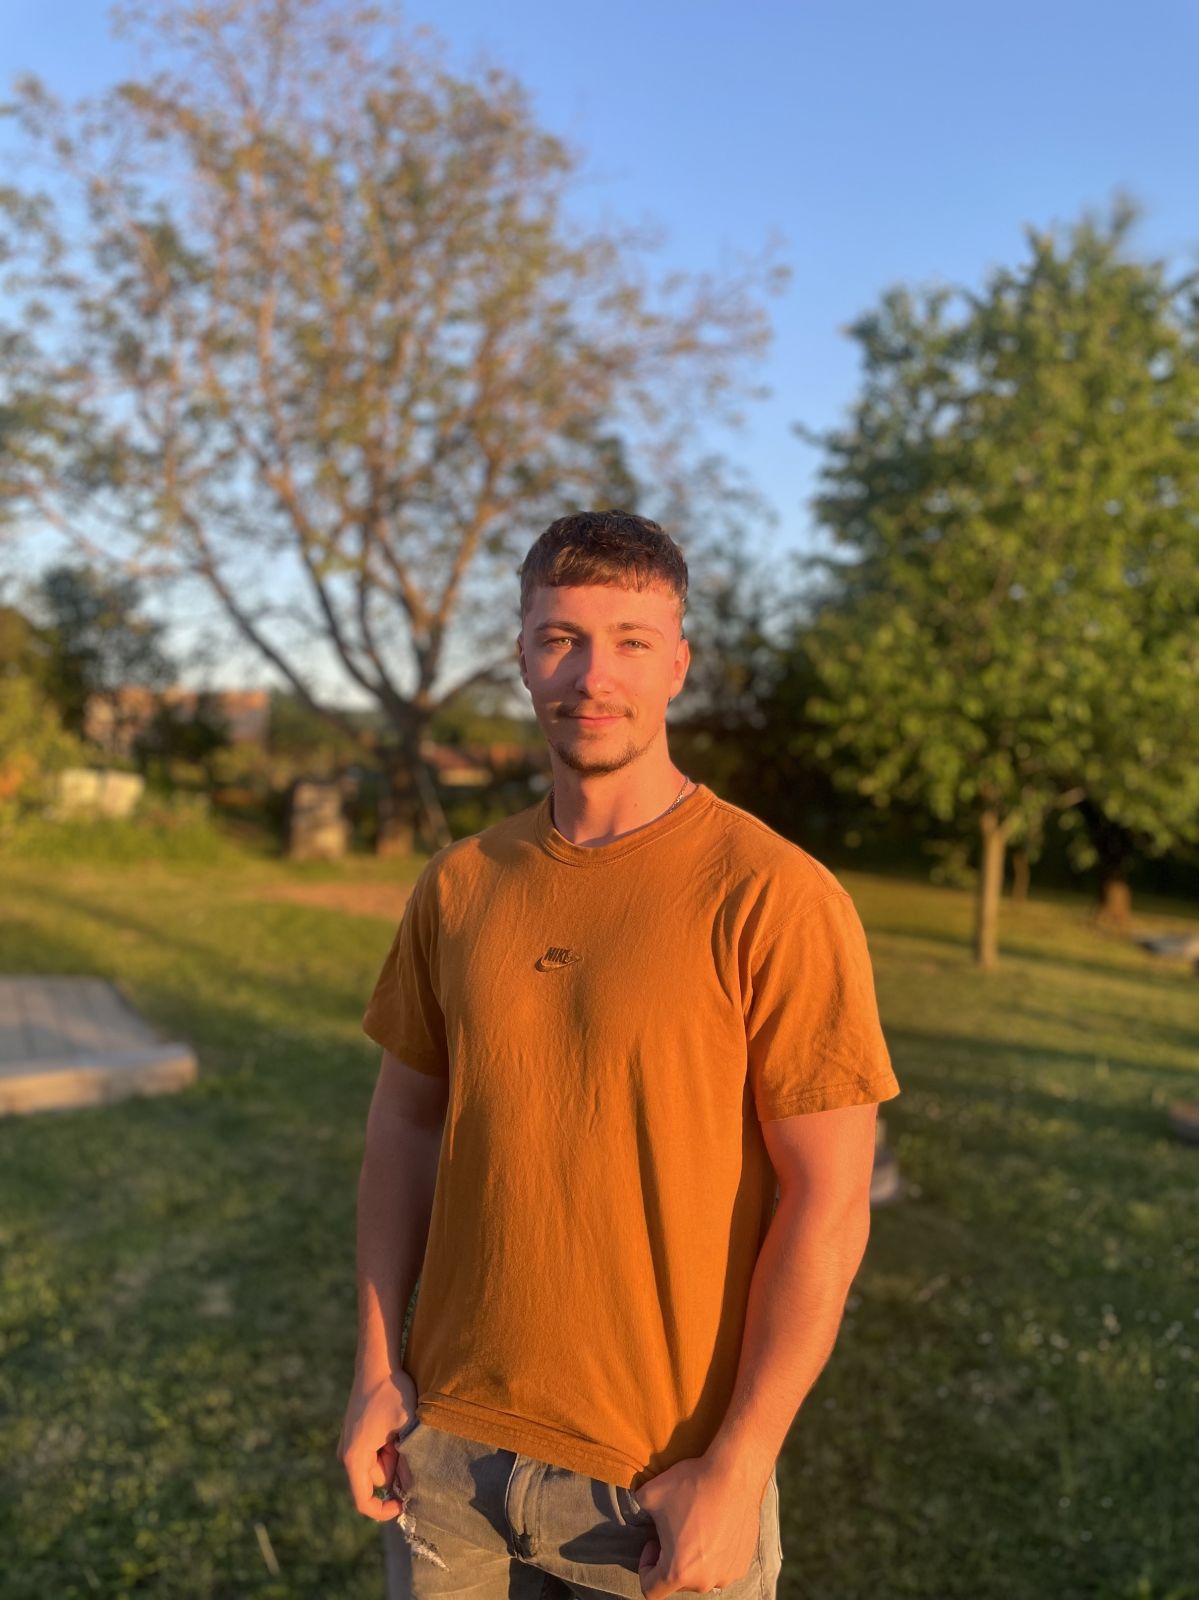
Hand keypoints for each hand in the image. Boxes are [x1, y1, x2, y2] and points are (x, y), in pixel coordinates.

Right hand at [337, 1365, 419, 1521]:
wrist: (376, 1364)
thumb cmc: (391, 1393)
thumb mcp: (406, 1427)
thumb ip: (408, 1460)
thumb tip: (411, 1487)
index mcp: (354, 1457)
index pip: (363, 1501)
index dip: (383, 1511)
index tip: (404, 1505)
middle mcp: (347, 1454)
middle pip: (376, 1479)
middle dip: (396, 1467)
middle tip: (406, 1438)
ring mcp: (350, 1444)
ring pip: (378, 1465)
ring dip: (394, 1454)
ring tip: (399, 1426)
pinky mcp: (355, 1436)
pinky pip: (375, 1452)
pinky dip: (388, 1445)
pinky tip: (393, 1424)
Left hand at [634, 1455, 762, 1599]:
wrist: (734, 1474)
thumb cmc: (691, 1486)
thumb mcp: (648, 1495)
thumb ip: (637, 1511)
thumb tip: (639, 1512)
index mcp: (677, 1571)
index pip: (651, 1590)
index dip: (645, 1567)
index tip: (653, 1542)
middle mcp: (704, 1581)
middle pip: (678, 1581)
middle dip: (671, 1558)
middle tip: (674, 1530)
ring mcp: (727, 1574)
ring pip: (701, 1574)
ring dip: (694, 1558)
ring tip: (696, 1527)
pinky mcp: (742, 1564)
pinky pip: (722, 1566)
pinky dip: (715, 1553)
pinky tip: (715, 1527)